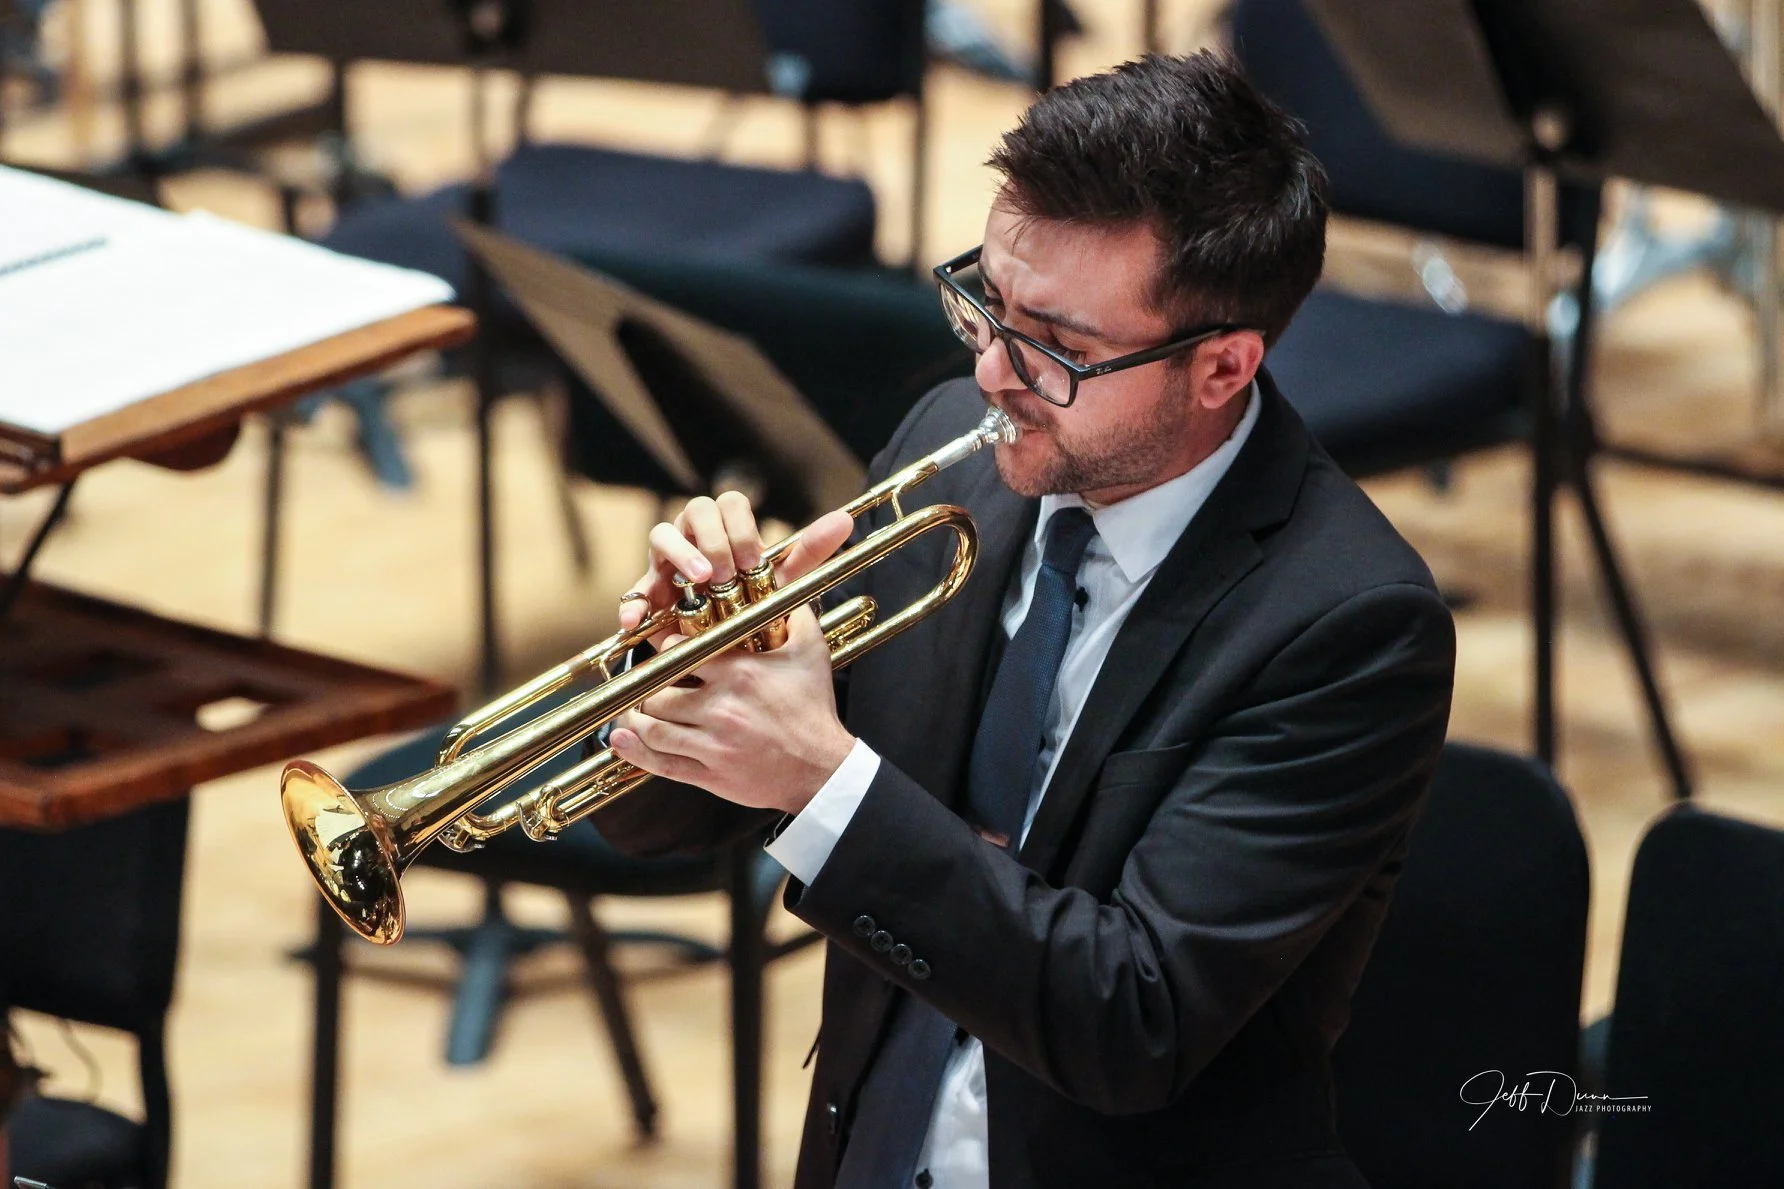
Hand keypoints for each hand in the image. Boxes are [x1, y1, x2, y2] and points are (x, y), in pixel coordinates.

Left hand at [608, 603, 855, 813]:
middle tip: (645, 682)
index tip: (661, 648)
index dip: (663, 648)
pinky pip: (662, 763)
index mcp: (739, 671)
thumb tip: (782, 585)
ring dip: (636, 718)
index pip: (679, 652)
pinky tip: (622, 741)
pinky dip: (635, 752)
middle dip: (647, 685)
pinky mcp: (710, 774)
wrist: (823, 769)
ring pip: (653, 726)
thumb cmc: (815, 709)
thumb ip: (795, 613)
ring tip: (632, 710)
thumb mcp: (811, 652)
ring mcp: (712, 743)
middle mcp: (720, 706)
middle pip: (658, 690)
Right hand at [617, 492, 853, 634]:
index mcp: (726, 527)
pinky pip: (634, 590)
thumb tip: (846, 520)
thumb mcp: (779, 580)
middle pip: (695, 509)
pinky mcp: (648, 593)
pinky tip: (637, 619)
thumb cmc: (750, 600)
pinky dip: (633, 602)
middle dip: (713, 539)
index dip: (741, 528)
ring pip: (661, 535)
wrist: (724, 643)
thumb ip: (808, 551)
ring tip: (700, 580)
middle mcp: (694, 535)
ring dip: (680, 554)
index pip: (729, 502)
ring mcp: (666, 562)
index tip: (753, 562)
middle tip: (728, 573)